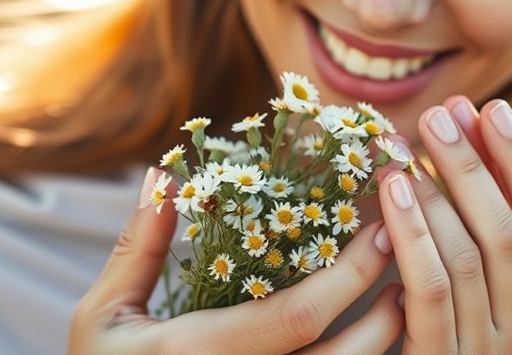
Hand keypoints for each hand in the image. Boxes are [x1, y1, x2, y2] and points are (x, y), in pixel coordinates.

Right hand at [68, 167, 405, 354]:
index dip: (349, 273)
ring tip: (401, 297)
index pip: (299, 316)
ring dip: (385, 343)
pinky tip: (369, 339)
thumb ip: (139, 249)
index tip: (380, 228)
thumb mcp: (102, 316)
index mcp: (200, 353)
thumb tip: (164, 174)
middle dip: (388, 310)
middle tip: (409, 258)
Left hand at [378, 97, 511, 353]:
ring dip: (440, 191)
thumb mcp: (479, 298)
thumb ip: (479, 239)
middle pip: (510, 230)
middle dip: (476, 165)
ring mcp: (487, 351)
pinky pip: (429, 290)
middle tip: (442, 113)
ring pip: (470, 254)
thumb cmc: (446, 345)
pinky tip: (391, 192)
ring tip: (408, 145)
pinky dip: (412, 233)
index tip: (493, 109)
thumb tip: (464, 142)